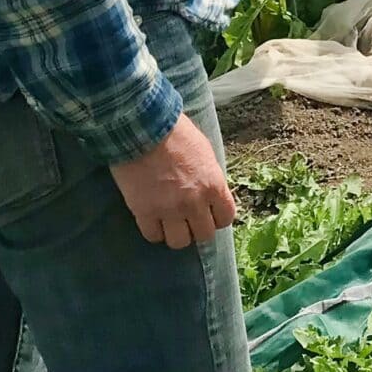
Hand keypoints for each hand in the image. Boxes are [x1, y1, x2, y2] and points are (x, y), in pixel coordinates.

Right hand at [109, 113, 236, 249]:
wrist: (144, 129)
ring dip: (176, 234)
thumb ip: (210, 178)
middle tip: (188, 219)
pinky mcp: (144, 212)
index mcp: (214, 186)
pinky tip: (153, 220)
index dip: (217, 218)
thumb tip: (210, 193)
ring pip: (179, 242)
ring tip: (170, 223)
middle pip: (204, 235)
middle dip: (197, 228)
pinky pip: (153, 236)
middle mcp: (195, 203)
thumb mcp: (205, 153)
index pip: (226, 218)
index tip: (209, 213)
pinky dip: (154, 231)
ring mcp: (170, 210)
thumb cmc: (177, 134)